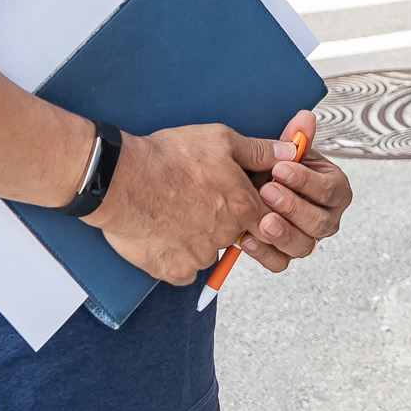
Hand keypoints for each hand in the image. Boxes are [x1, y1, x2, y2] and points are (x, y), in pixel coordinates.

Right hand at [86, 123, 281, 284]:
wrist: (121, 179)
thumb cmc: (169, 156)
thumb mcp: (219, 139)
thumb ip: (258, 150)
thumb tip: (289, 152)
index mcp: (242, 205)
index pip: (268, 220)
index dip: (253, 210)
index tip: (234, 200)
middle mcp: (225, 235)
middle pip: (235, 235)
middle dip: (221, 221)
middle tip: (197, 200)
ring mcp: (199, 257)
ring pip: (208, 252)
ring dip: (197, 238)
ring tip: (175, 212)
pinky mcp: (172, 271)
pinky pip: (183, 270)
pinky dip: (175, 256)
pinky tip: (163, 232)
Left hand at [234, 110, 353, 273]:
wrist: (253, 189)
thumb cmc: (274, 170)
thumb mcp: (284, 154)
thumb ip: (294, 140)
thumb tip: (304, 117)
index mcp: (335, 190)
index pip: (329, 190)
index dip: (305, 181)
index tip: (280, 170)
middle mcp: (328, 218)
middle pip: (319, 222)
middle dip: (292, 207)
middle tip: (267, 191)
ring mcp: (308, 240)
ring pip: (303, 246)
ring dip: (281, 233)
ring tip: (260, 221)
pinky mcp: (286, 255)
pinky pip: (280, 262)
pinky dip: (264, 253)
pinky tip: (246, 239)